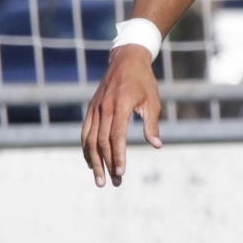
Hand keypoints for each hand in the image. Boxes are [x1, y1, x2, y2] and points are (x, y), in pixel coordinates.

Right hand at [81, 45, 162, 186]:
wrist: (126, 60)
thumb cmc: (144, 82)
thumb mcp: (153, 102)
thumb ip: (152, 124)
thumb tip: (157, 145)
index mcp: (121, 105)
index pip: (116, 136)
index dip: (117, 156)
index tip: (120, 172)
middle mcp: (104, 107)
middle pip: (100, 141)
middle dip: (105, 164)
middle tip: (112, 182)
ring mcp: (95, 108)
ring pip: (89, 139)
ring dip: (93, 161)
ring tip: (100, 179)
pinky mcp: (91, 109)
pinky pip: (85, 132)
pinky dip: (86, 148)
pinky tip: (91, 162)